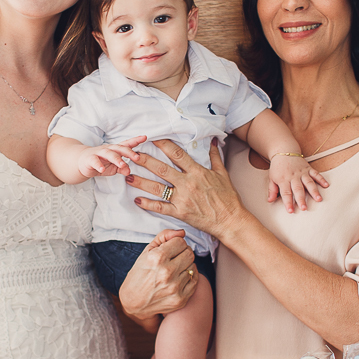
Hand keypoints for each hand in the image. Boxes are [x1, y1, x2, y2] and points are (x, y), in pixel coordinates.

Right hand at [78, 135, 146, 178]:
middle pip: (119, 148)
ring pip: (108, 154)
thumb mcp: (114, 167)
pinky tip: (101, 169)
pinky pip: (94, 161)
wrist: (82, 162)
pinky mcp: (89, 159)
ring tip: (122, 164)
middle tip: (137, 157)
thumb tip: (129, 171)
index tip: (145, 137)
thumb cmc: (101, 163)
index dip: (135, 140)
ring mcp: (98, 153)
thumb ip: (122, 168)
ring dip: (116, 159)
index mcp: (116, 150)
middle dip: (129, 152)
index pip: (127, 144)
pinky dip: (98, 165)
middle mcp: (108, 149)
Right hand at [117, 228, 197, 330]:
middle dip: (183, 253)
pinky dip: (189, 278)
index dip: (176, 244)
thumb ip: (164, 236)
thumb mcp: (147, 251)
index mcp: (157, 258)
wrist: (134, 302)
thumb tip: (182, 232)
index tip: (170, 249)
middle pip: (189, 253)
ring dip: (185, 266)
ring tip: (174, 270)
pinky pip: (195, 281)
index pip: (181, 242)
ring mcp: (175, 287)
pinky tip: (178, 278)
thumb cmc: (139, 274)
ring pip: (193, 267)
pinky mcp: (180, 299)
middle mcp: (167, 273)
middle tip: (174, 258)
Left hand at [125, 138, 246, 238]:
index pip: (177, 154)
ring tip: (128, 176)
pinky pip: (161, 207)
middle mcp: (188, 183)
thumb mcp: (223, 174)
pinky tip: (137, 200)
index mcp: (197, 172)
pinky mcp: (180, 213)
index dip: (163, 145)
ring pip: (157, 188)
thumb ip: (214, 157)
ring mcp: (182, 199)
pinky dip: (148, 204)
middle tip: (132, 154)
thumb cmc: (228, 198)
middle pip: (162, 169)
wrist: (230, 220)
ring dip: (141, 182)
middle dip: (145, 161)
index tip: (152, 138)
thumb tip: (212, 141)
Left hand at [267, 153, 328, 212]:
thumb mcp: (271, 178)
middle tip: (304, 208)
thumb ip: (272, 190)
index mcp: (283, 179)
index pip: (285, 193)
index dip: (288, 202)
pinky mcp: (308, 168)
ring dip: (314, 191)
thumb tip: (270, 201)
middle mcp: (293, 176)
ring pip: (309, 182)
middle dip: (301, 199)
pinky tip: (326, 185)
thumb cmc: (277, 167)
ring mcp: (302, 172)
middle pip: (298, 189)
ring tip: (318, 199)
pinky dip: (321, 179)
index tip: (290, 211)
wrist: (284, 152)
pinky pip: (316, 174)